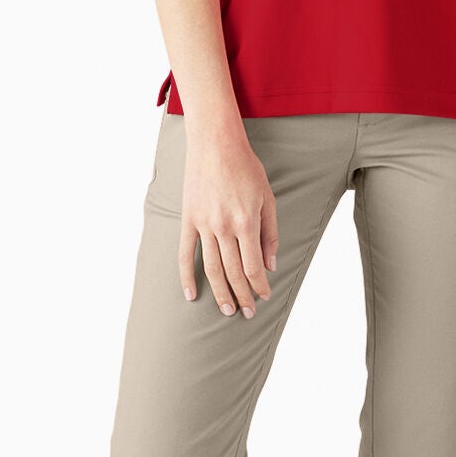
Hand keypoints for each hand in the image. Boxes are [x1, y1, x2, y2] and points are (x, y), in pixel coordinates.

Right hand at [180, 124, 277, 316]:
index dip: (259, 285)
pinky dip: (186, 276)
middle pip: (233, 271)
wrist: (215, 143)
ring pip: (211, 268)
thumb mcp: (267, 198)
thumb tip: (270, 264)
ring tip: (227, 310)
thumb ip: (270, 233)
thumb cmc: (246, 168)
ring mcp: (203, 224)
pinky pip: (185, 253)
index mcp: (246, 222)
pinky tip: (191, 295)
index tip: (264, 296)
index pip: (253, 266)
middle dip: (243, 295)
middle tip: (248, 313)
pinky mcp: (188, 219)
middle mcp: (224, 227)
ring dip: (220, 292)